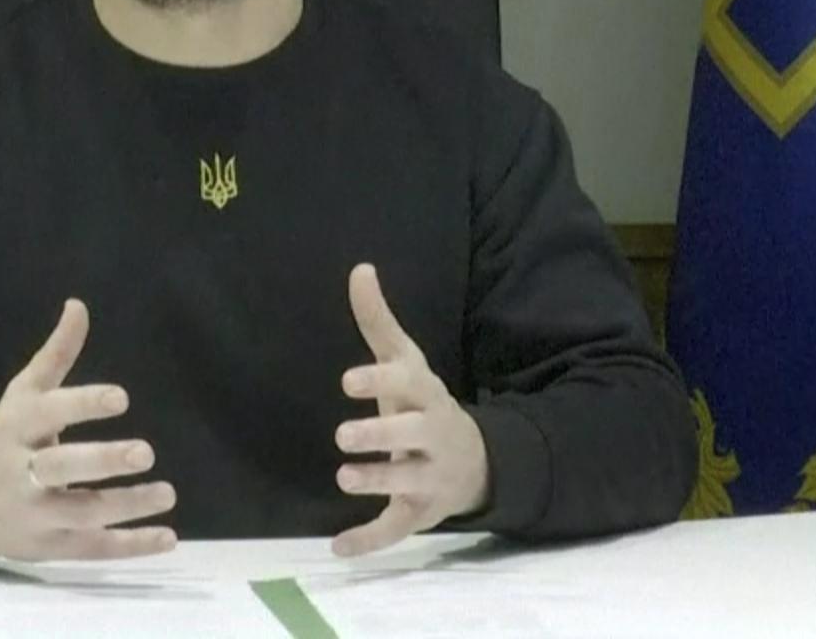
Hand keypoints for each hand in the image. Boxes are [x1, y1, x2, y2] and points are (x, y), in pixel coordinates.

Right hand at [0, 299, 176, 560]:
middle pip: (61, 468)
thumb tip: (79, 304)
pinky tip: (167, 537)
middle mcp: (22, 472)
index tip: (121, 398)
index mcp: (16, 428)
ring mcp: (35, 514)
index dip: (82, 405)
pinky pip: (92, 548)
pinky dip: (130, 546)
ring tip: (167, 493)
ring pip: (82, 513)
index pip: (48, 414)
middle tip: (146, 452)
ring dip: (127, 506)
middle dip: (102, 462)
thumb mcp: (22, 395)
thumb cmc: (4, 439)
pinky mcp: (50, 546)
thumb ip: (55, 355)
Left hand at [332, 263, 490, 556]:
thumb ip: (378, 320)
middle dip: (381, 436)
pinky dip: (371, 540)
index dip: (379, 381)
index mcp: (424, 396)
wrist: (476, 460)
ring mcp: (430, 476)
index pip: (406, 384)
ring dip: (379, 481)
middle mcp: (432, 435)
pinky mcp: (422, 512)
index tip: (347, 379)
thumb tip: (360, 268)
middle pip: (412, 435)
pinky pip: (398, 529)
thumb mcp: (405, 362)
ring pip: (408, 482)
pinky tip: (339, 547)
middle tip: (342, 435)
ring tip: (344, 477)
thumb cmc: (422, 403)